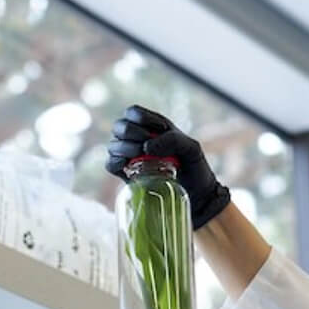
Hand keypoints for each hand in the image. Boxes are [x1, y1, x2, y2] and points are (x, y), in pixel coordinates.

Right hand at [105, 105, 231, 229]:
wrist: (198, 196)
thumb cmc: (195, 168)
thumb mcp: (192, 149)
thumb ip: (173, 140)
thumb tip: (145, 147)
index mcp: (152, 127)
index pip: (133, 112)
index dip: (141, 118)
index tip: (161, 130)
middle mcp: (138, 139)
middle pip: (120, 126)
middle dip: (132, 133)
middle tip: (150, 146)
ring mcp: (131, 157)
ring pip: (113, 145)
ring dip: (126, 148)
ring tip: (143, 157)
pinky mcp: (127, 174)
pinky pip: (110, 164)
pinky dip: (116, 162)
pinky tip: (129, 166)